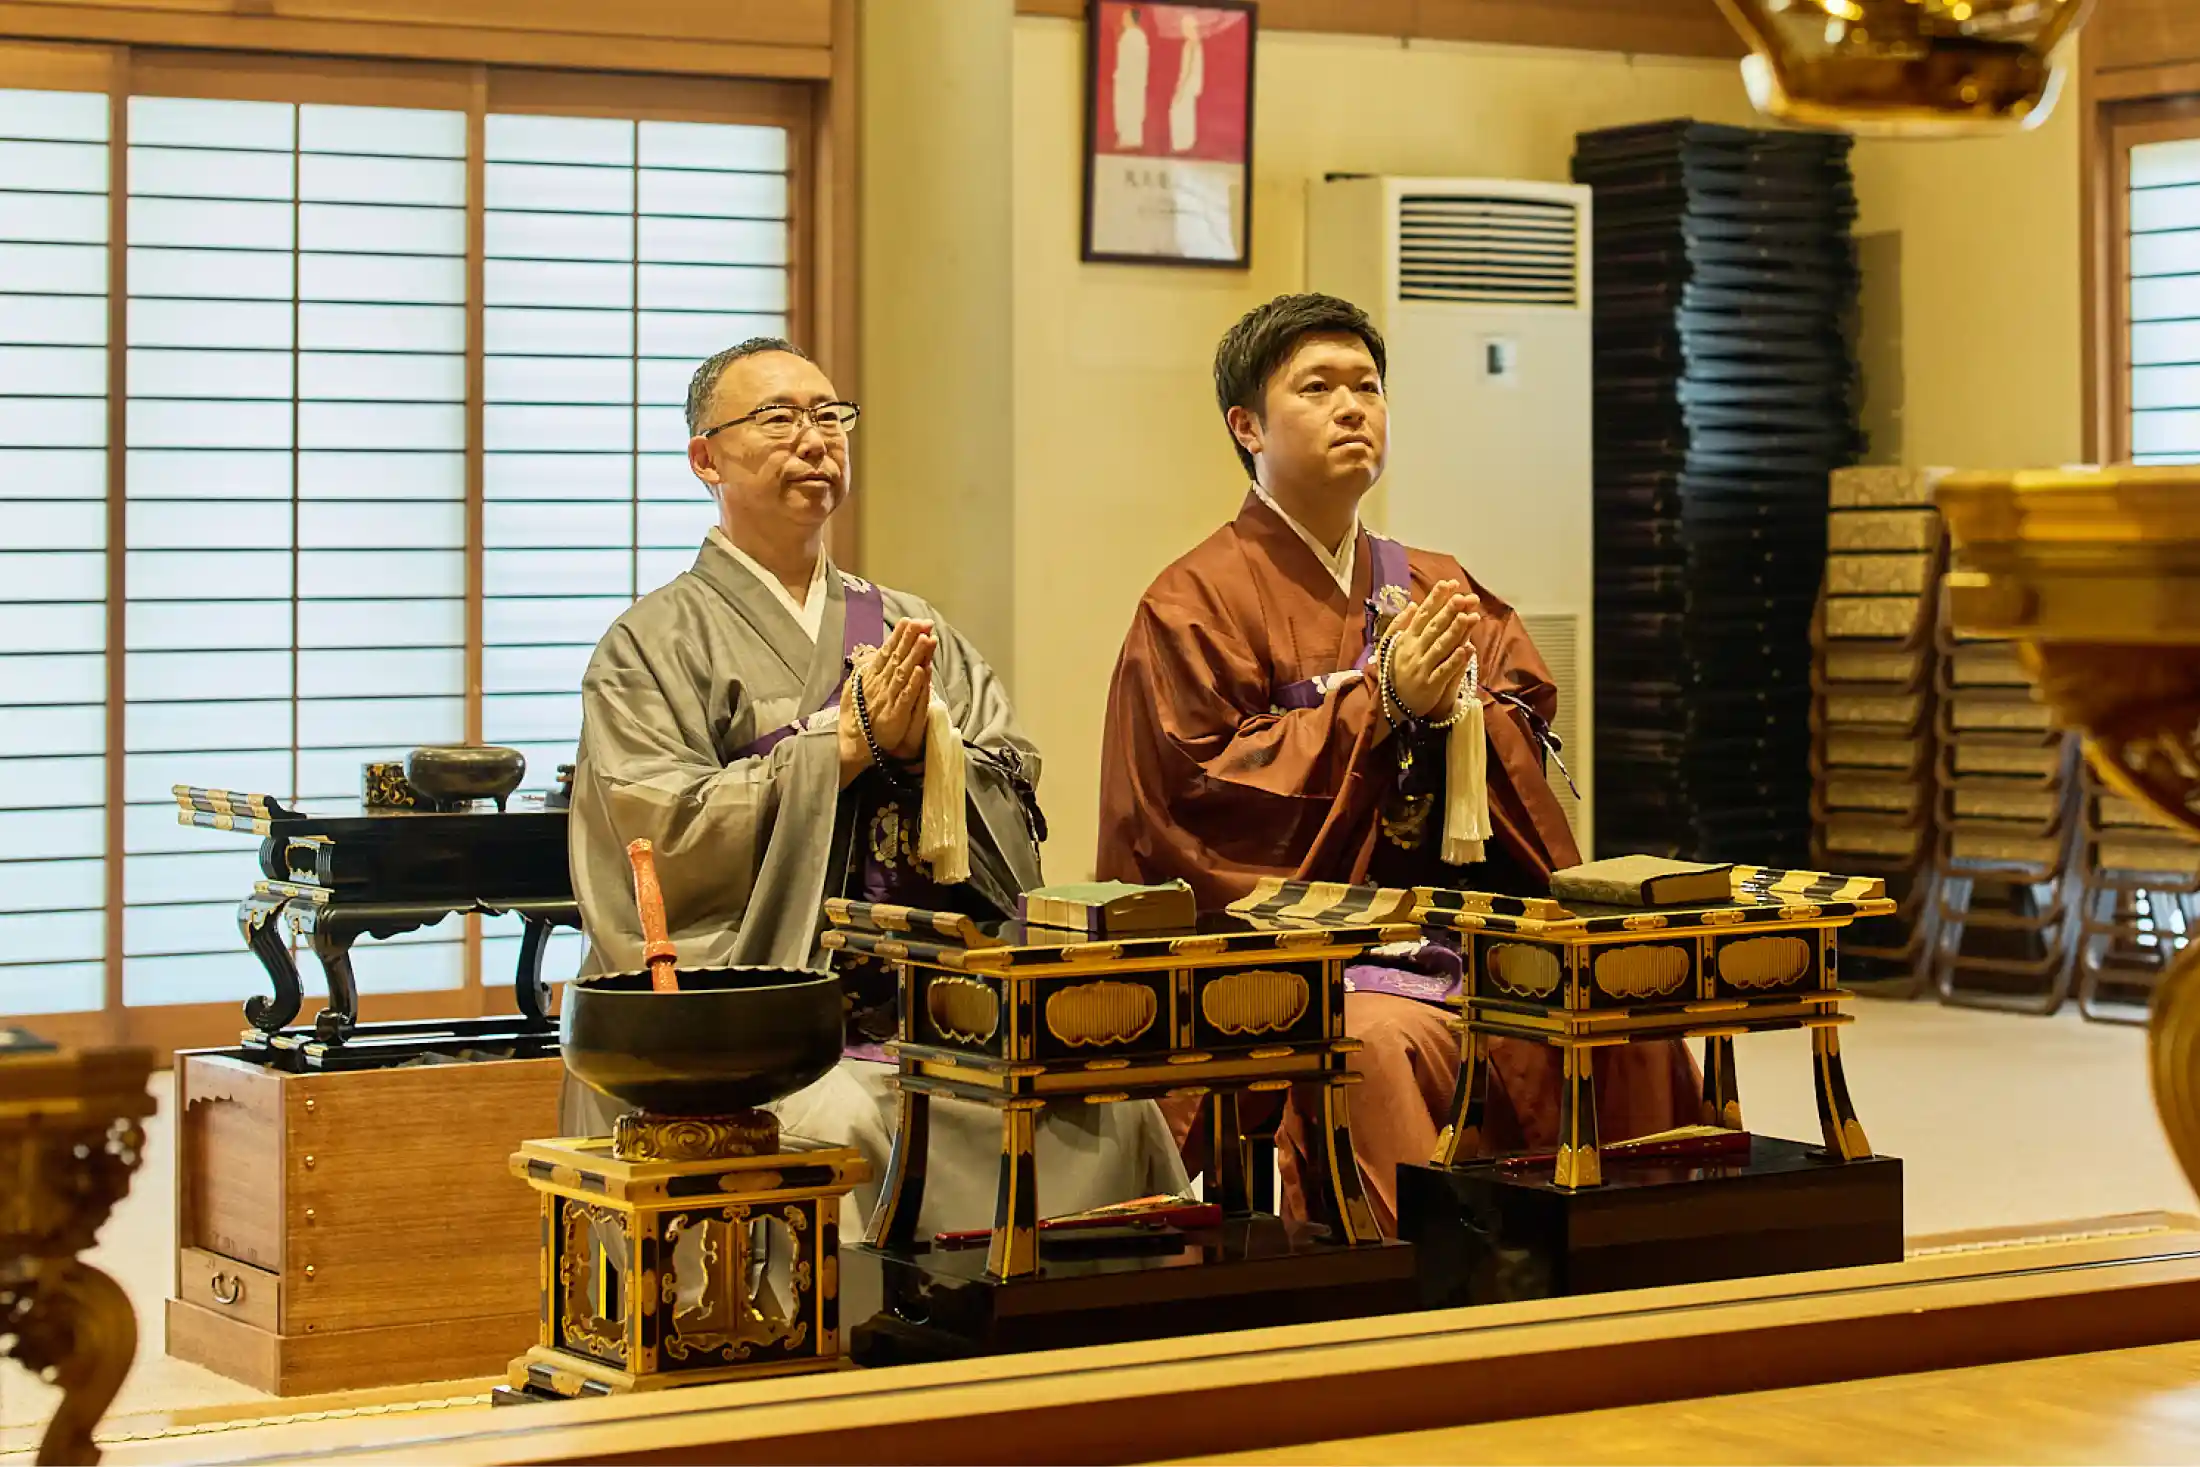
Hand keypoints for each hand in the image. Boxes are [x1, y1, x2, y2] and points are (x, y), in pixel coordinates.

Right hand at [837, 618, 936, 784]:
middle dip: (910, 639)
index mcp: (871, 678)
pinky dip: (914, 684)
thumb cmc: (856, 717)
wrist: (852, 744)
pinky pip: (906, 697)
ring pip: (903, 673)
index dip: (899, 636)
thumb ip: (865, 672)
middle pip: (897, 658)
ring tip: (927, 639)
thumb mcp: (855, 689)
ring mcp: (888, 699)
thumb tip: (873, 656)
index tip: (910, 621)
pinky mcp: (895, 715)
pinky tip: (923, 670)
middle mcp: (879, 685)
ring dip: (915, 656)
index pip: (887, 652)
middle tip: (923, 623)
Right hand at [1386, 580, 1480, 720]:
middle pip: (1434, 628)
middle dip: (1449, 610)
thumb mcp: (1393, 646)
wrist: (1393, 705)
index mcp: (1406, 639)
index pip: (1423, 615)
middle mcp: (1413, 651)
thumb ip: (1402, 624)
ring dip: (1456, 631)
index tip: (1449, 584)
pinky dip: (1456, 660)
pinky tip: (1468, 649)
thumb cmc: (1397, 671)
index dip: (1436, 599)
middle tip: (1463, 596)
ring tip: (1470, 617)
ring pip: (1440, 647)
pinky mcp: (1430, 686)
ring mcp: (1421, 668)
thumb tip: (1415, 604)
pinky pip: (1444, 671)